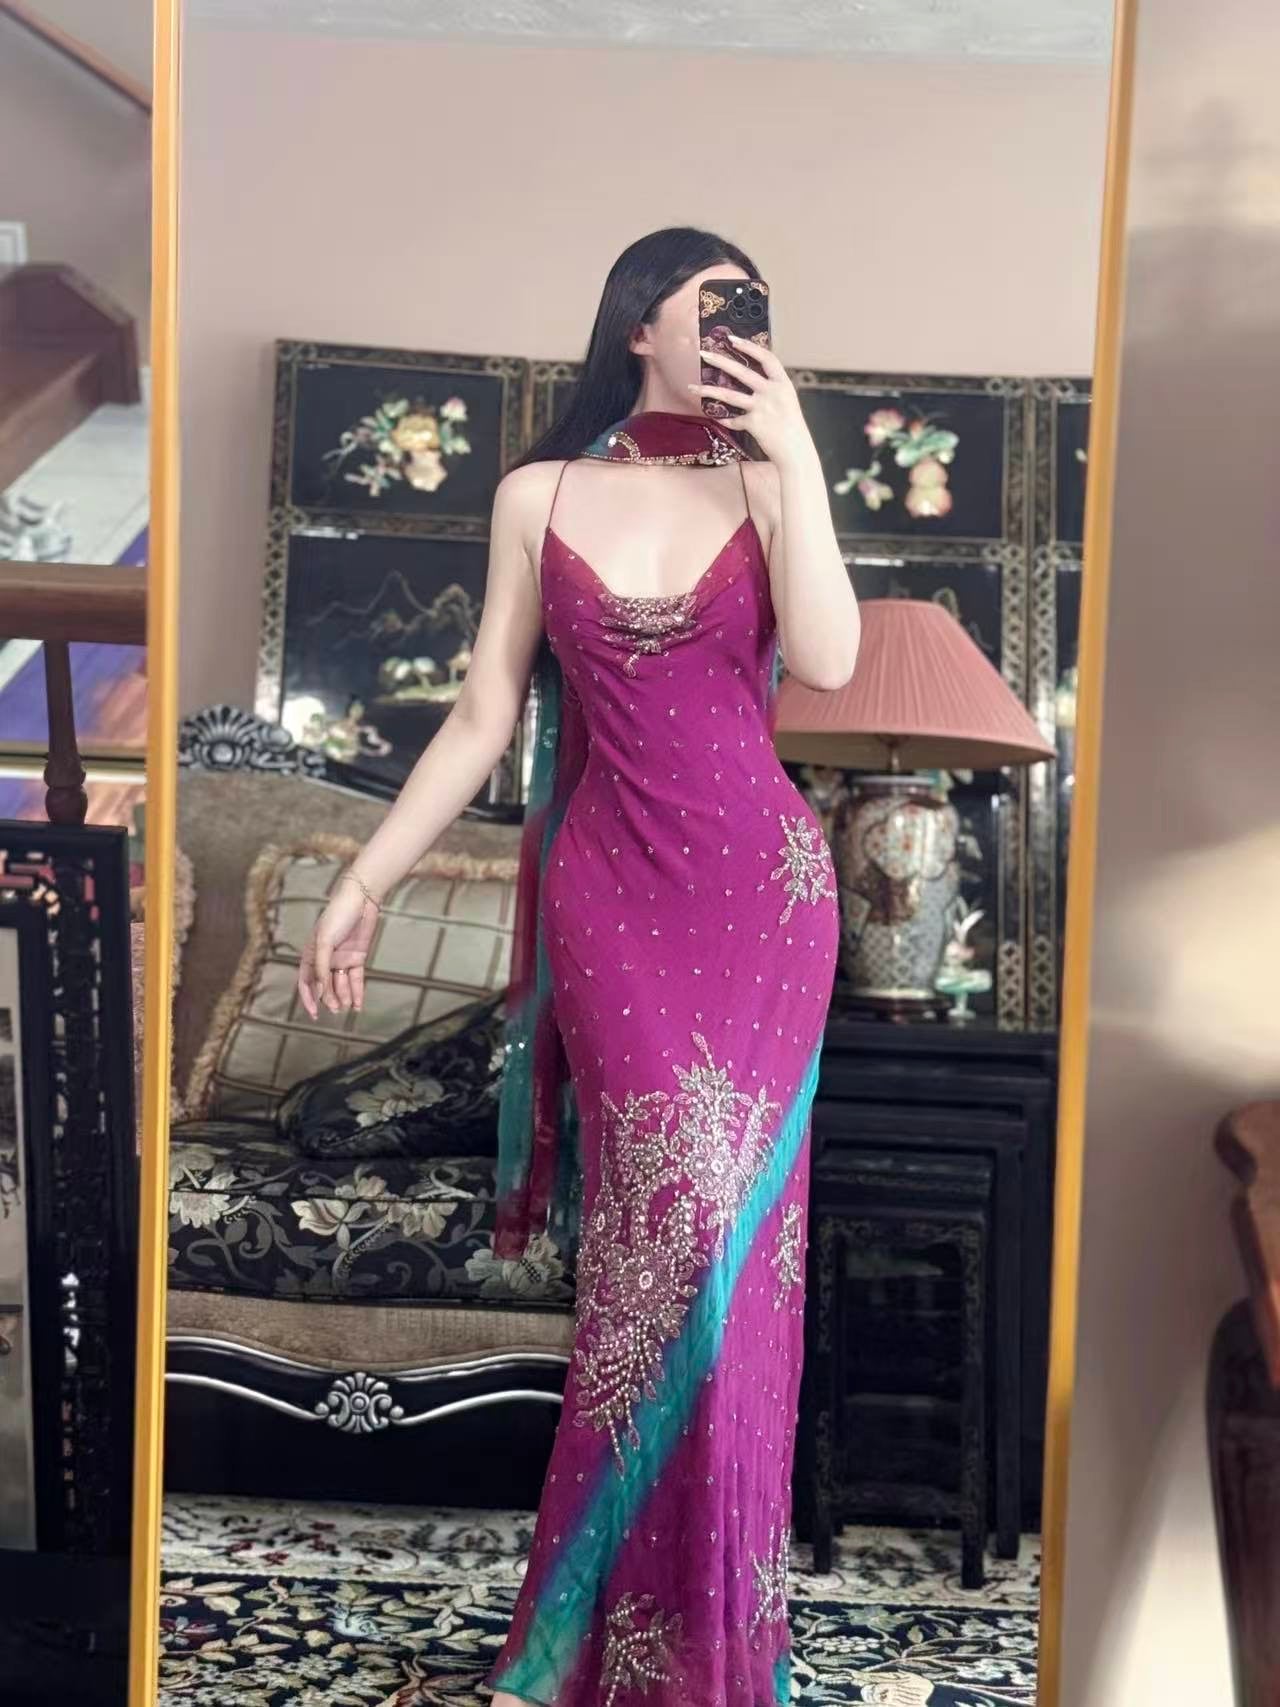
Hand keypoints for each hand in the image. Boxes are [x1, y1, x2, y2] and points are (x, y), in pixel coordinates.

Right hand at [297, 877, 380, 1018]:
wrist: (361, 899)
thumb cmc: (338, 916)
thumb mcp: (325, 942)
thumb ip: (321, 967)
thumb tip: (320, 991)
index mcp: (311, 954)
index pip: (306, 981)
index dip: (309, 998)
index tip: (314, 1013)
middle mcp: (325, 958)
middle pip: (325, 986)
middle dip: (330, 999)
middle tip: (336, 1010)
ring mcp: (341, 958)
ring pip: (341, 984)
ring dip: (343, 996)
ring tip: (348, 1007)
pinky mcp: (357, 957)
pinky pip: (356, 979)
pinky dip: (357, 992)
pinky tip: (358, 1005)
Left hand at [690, 333, 815, 470]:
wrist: (797, 451)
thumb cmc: (792, 427)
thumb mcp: (788, 401)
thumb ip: (772, 389)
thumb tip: (753, 380)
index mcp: (783, 383)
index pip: (766, 358)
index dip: (749, 347)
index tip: (732, 339)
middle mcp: (772, 392)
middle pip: (742, 372)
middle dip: (720, 360)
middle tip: (704, 353)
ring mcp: (762, 407)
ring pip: (728, 394)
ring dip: (708, 390)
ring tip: (691, 387)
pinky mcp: (753, 424)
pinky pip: (732, 419)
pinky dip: (725, 419)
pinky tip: (717, 418)